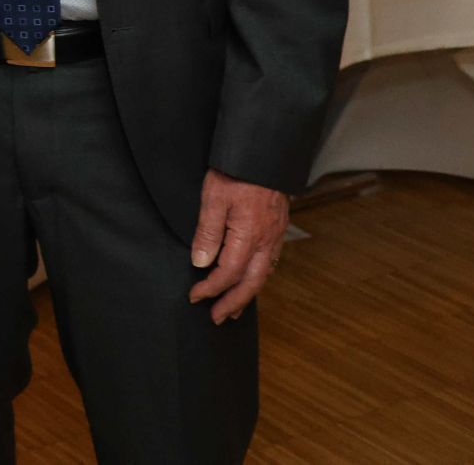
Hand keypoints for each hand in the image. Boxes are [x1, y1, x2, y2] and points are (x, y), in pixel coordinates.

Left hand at [188, 168, 289, 323]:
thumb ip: (207, 232)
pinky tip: (250, 280)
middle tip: (217, 318)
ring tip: (234, 308)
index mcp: (249, 236)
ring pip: (263, 275)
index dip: (210, 288)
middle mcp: (266, 241)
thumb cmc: (235, 173)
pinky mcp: (278, 229)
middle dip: (233, 302)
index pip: (228, 273)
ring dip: (247, 294)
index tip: (195, 297)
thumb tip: (201, 263)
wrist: (262, 155)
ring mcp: (275, 236)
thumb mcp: (213, 199)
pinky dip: (258, 278)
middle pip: (250, 283)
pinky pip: (269, 262)